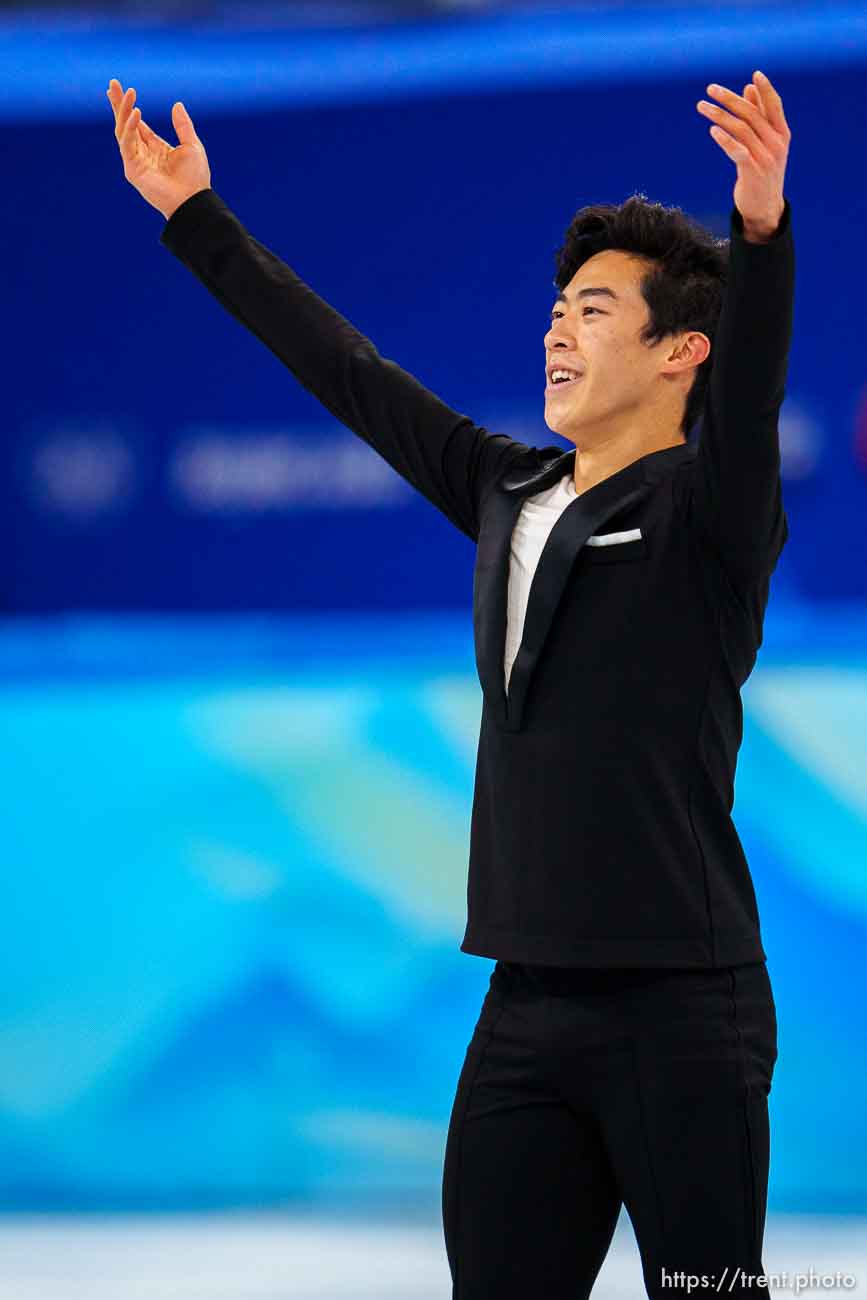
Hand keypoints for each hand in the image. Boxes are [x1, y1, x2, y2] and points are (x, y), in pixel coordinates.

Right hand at [107, 79, 211, 220]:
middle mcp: (142, 153)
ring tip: (129, 93)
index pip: (136, 123)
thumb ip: (182, 126)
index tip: (120, 88)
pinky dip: (131, 128)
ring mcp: (135, 161)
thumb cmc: (195, 178)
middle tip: (113, 84)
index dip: (127, 106)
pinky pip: (127, 144)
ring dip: (124, 111)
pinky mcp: (133, 170)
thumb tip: (177, 104)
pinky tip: (136, 114)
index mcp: (154, 147)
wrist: (194, 201)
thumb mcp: (191, 145)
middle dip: (119, 104)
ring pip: (123, 131)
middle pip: (125, 124)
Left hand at [696, 70, 789, 237]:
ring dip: (719, 115)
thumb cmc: (762, 172)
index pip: (774, 105)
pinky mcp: (752, 172)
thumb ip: (759, 116)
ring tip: (701, 107)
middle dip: (729, 99)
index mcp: (782, 133)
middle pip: (751, 114)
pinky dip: (725, 139)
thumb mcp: (765, 144)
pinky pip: (737, 151)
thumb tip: (749, 88)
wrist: (764, 208)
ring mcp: (765, 158)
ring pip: (741, 129)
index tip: (755, 73)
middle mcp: (776, 143)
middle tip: (710, 89)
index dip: (766, 89)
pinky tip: (712, 130)